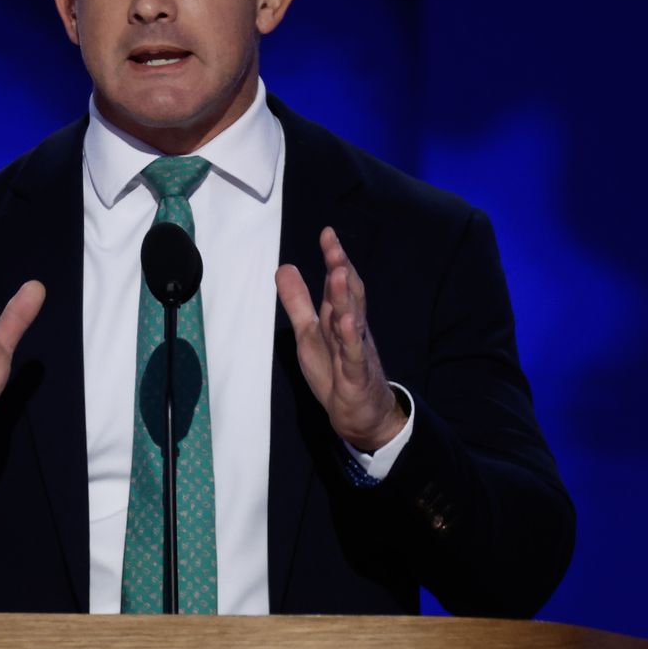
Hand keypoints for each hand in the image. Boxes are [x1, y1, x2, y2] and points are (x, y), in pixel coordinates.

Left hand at [274, 226, 406, 451]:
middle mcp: (353, 331)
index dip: (335, 259)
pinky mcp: (356, 377)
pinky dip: (350, 340)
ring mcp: (356, 353)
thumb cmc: (336, 371)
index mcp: (341, 319)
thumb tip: (284, 267)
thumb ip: (298, 302)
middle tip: (334, 247)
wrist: (363, 415)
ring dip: (345, 299)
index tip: (327, 233)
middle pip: (349, 297)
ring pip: (352, 322)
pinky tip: (346, 322)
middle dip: (342, 271)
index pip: (340, 284)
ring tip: (337, 274)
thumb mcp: (311, 334)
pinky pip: (354, 356)